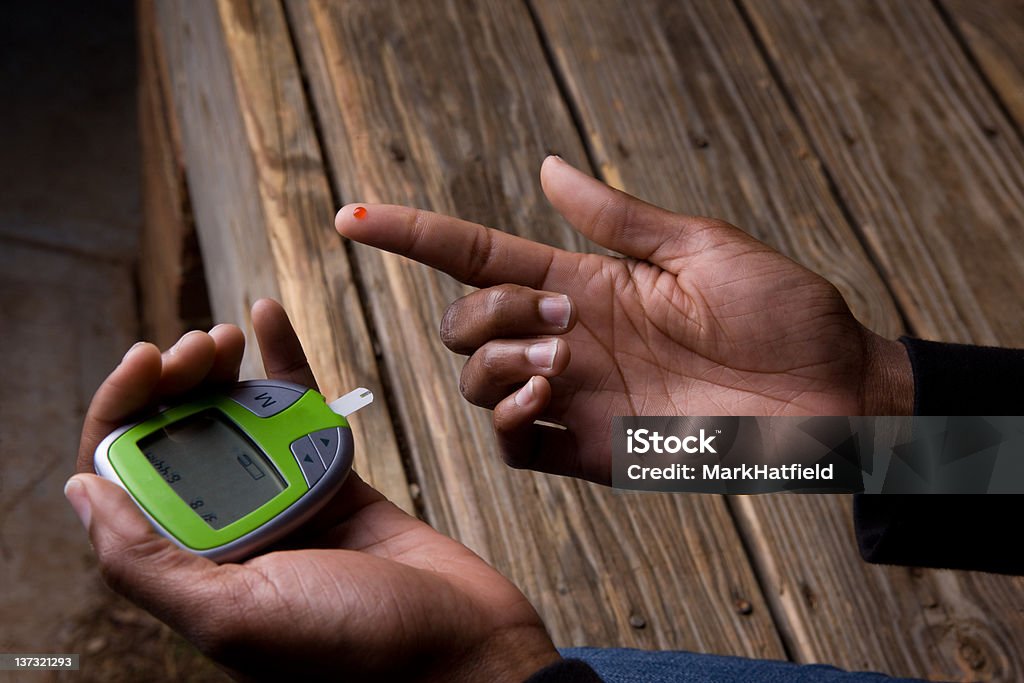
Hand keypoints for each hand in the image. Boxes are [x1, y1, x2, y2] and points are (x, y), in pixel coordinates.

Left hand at [68, 299, 558, 681]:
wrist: (463, 647)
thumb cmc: (358, 650)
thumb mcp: (236, 616)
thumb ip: (148, 564)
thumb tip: (80, 491)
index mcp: (190, 570)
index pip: (128, 481)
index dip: (124, 414)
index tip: (146, 363)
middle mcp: (228, 533)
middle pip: (178, 438)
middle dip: (174, 381)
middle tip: (196, 347)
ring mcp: (280, 501)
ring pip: (234, 418)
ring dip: (220, 369)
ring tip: (224, 336)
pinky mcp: (330, 478)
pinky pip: (297, 412)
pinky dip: (283, 361)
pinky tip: (267, 316)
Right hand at [335, 156, 911, 483]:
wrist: (832, 391)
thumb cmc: (781, 313)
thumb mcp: (700, 248)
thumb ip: (615, 217)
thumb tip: (549, 165)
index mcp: (585, 283)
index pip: (476, 256)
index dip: (412, 235)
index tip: (352, 219)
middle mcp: (567, 339)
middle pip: (463, 321)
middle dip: (486, 311)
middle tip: (559, 315)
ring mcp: (576, 397)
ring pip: (477, 381)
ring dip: (498, 362)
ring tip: (562, 359)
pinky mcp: (593, 450)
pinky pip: (516, 445)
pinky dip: (509, 421)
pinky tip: (544, 398)